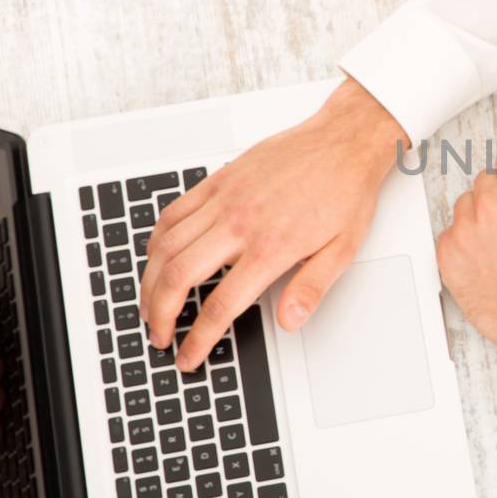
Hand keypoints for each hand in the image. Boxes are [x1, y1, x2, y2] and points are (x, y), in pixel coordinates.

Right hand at [138, 77, 406, 370]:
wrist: (344, 142)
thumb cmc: (345, 191)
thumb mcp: (342, 249)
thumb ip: (311, 288)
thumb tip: (290, 321)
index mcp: (271, 246)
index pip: (221, 305)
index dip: (199, 339)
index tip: (188, 355)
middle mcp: (241, 223)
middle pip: (179, 277)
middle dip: (160, 315)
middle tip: (160, 335)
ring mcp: (225, 199)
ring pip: (166, 246)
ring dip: (150, 281)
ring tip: (151, 305)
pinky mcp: (219, 180)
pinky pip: (173, 212)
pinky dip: (157, 240)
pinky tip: (157, 257)